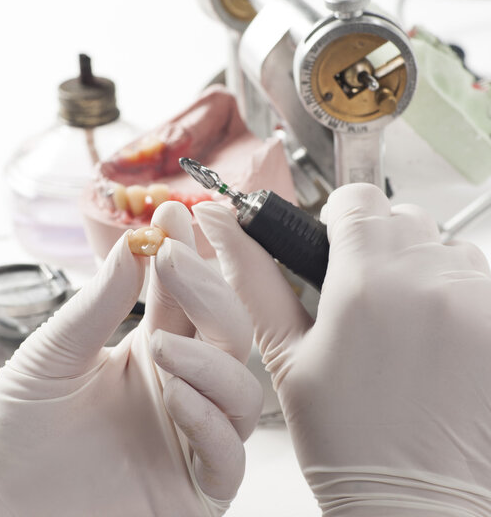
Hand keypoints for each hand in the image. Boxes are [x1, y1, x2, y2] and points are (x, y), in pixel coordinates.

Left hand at [0, 202, 261, 516]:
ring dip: (209, 361)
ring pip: (241, 390)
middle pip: (229, 334)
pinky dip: (208, 419)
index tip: (172, 216)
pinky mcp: (193, 490)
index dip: (188, 257)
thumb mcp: (55, 352)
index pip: (189, 298)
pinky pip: (227, 455)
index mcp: (154, 352)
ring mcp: (190, 437)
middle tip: (172, 261)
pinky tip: (171, 395)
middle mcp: (180, 389)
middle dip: (208, 293)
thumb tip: (134, 242)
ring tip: (158, 345)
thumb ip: (100, 302)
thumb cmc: (17, 423)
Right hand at [194, 184, 490, 515]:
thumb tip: (219, 223)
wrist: (418, 504)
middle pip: (401, 219)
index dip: (340, 216)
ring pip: (443, 247)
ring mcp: (479, 304)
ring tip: (402, 326)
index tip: (335, 244)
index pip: (358, 198)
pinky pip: (478, 280)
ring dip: (420, 270)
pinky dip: (454, 296)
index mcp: (365, 285)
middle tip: (363, 298)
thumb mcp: (285, 354)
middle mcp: (430, 284)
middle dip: (376, 245)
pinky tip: (435, 342)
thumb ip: (253, 276)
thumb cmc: (346, 440)